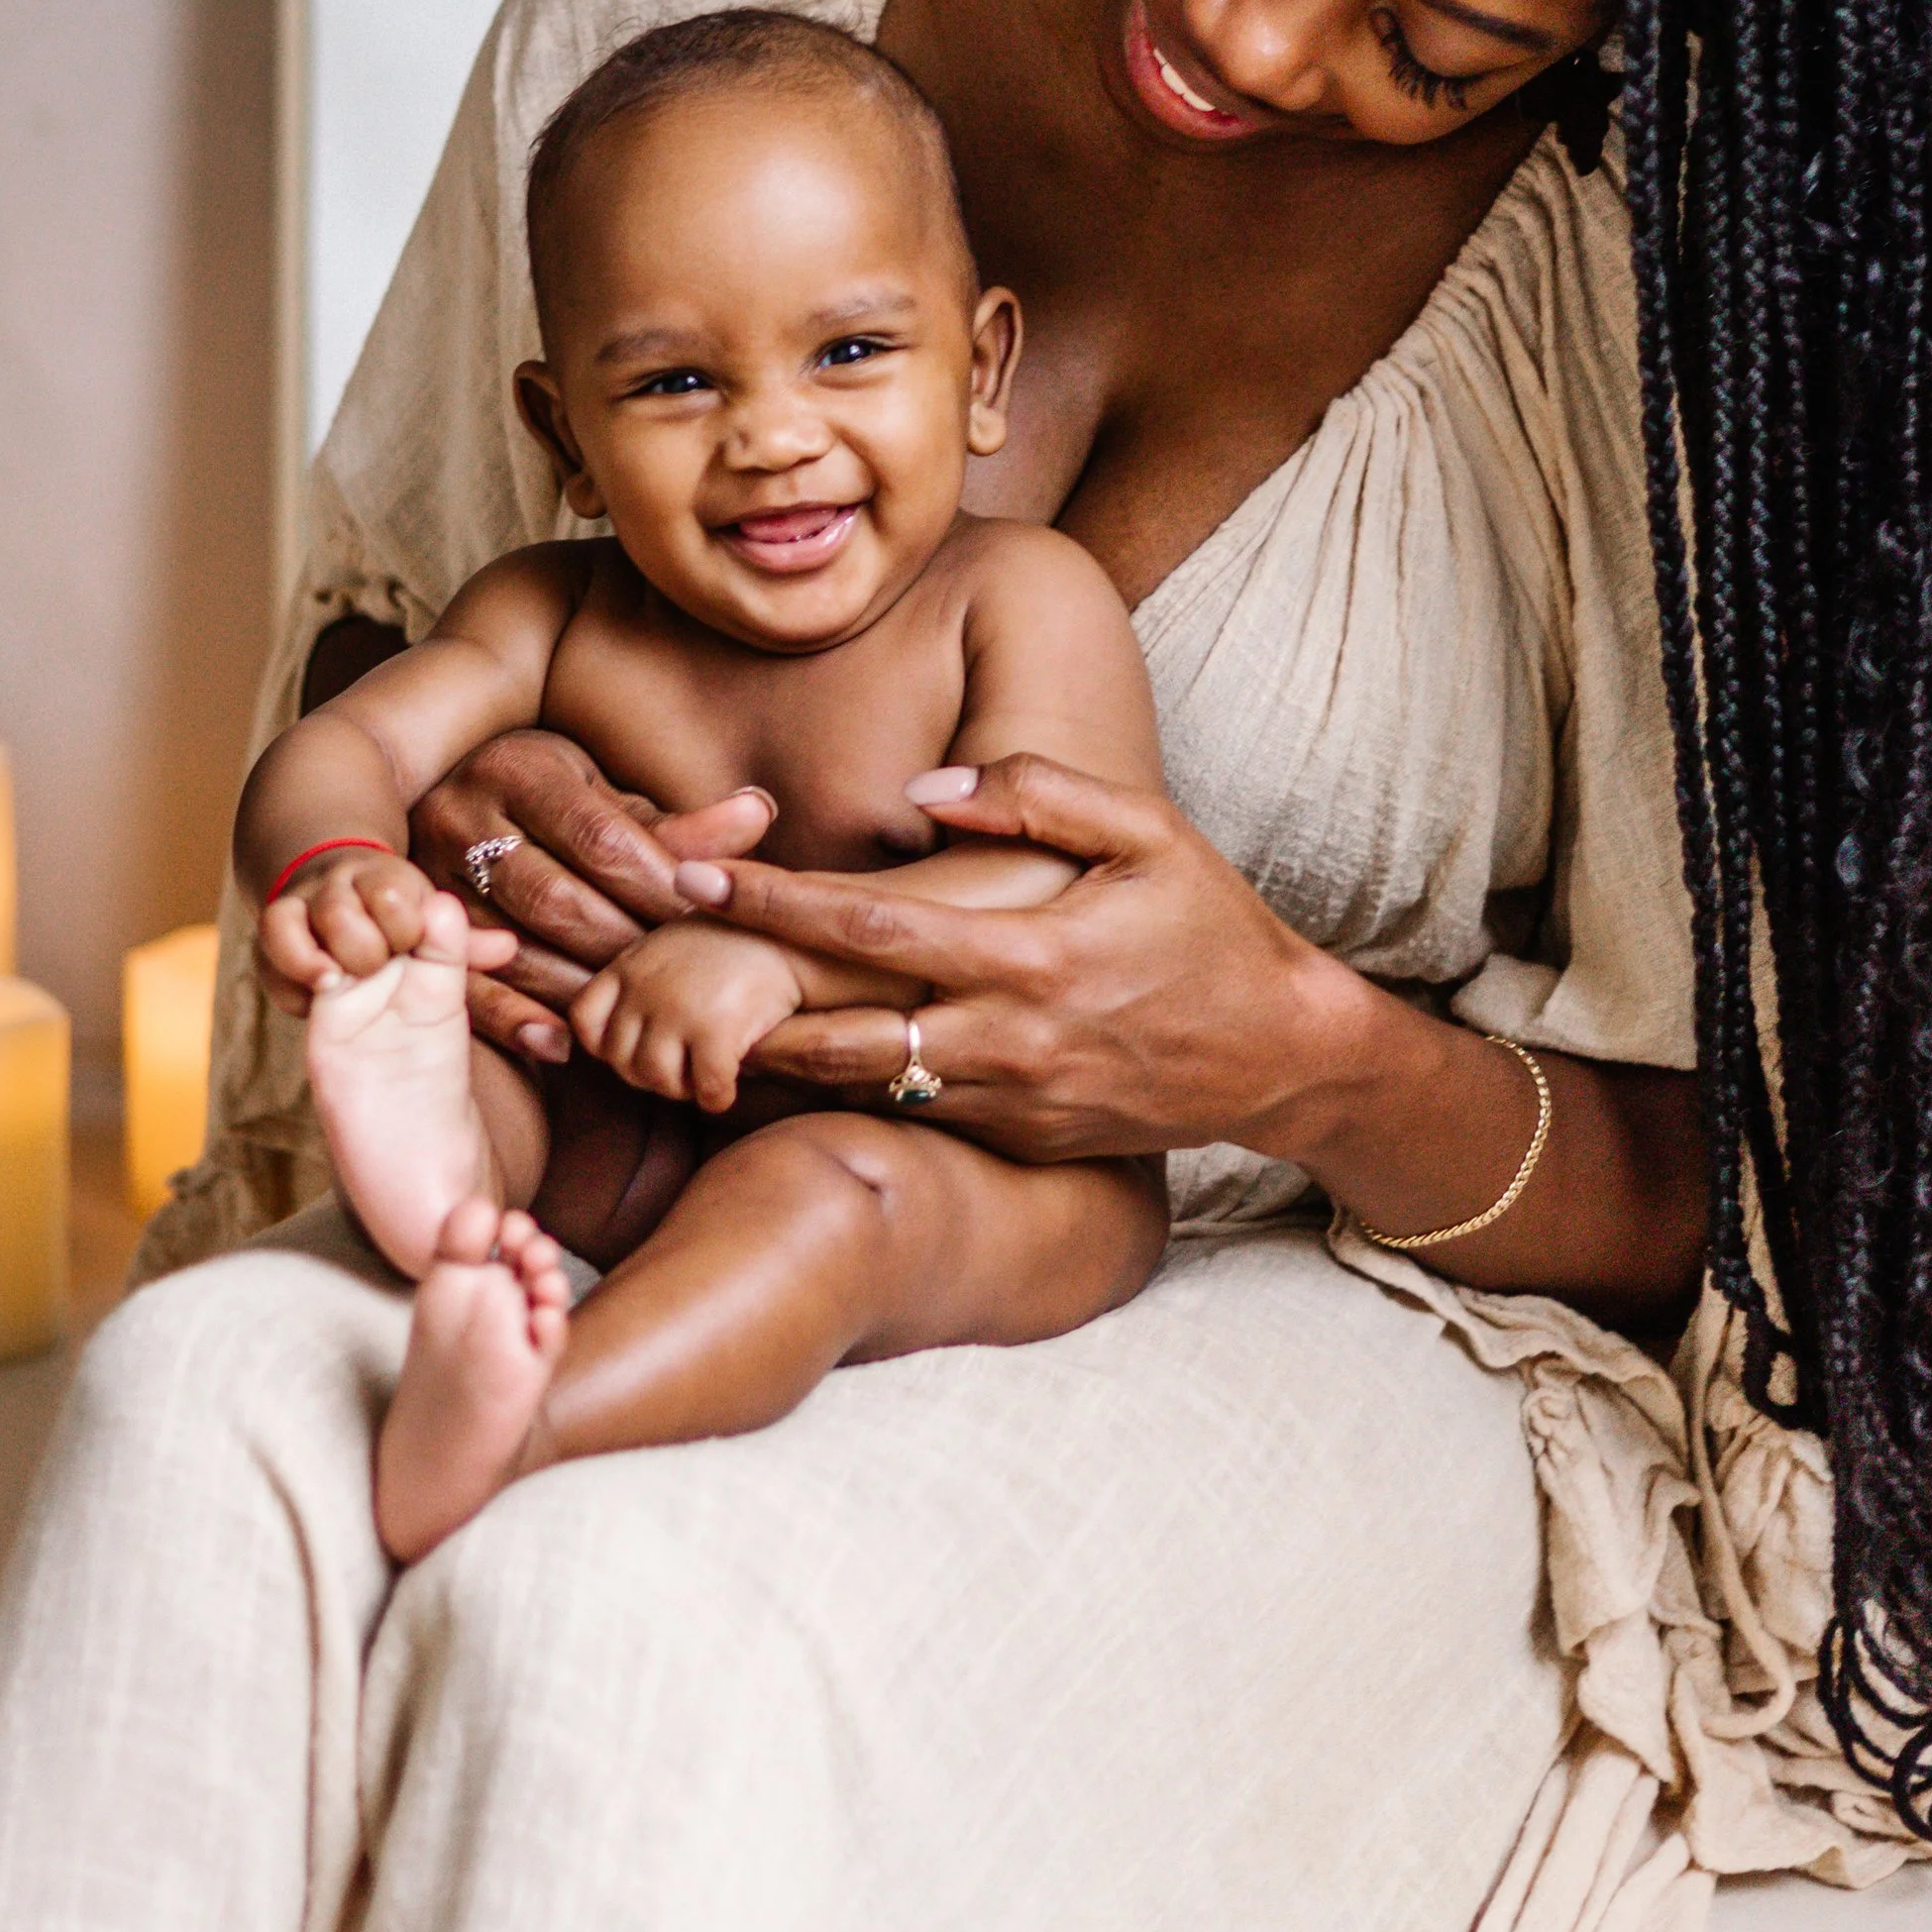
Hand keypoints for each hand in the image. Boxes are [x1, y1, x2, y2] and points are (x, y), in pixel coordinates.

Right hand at [256, 846, 520, 1016]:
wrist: (381, 1048)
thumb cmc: (418, 986)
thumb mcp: (443, 971)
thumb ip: (463, 955)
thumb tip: (506, 945)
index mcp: (393, 892)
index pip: (393, 890)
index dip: (405, 920)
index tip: (416, 946)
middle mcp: (346, 898)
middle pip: (339, 901)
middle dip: (363, 938)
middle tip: (383, 964)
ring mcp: (308, 924)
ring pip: (289, 916)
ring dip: (319, 952)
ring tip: (345, 979)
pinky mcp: (280, 958)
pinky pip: (272, 943)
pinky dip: (292, 966)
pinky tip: (321, 989)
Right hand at [406, 731, 777, 1062]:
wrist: (455, 793)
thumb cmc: (555, 801)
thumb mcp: (608, 797)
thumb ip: (676, 824)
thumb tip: (757, 814)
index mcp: (521, 768)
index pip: (602, 838)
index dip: (659, 886)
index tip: (707, 923)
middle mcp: (462, 813)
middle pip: (555, 896)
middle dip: (624, 943)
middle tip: (679, 982)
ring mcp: (428, 872)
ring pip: (511, 944)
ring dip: (580, 987)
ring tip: (636, 1018)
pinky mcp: (414, 925)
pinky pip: (462, 981)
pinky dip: (514, 1018)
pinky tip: (562, 1044)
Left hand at [568, 921, 803, 1112]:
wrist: (792, 932)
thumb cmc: (735, 944)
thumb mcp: (670, 949)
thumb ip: (642, 982)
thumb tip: (622, 1047)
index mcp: (629, 964)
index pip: (585, 1020)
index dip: (608, 1046)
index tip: (643, 1048)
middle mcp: (644, 986)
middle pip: (621, 1061)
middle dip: (651, 1075)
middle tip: (683, 1070)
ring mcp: (676, 1008)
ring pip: (657, 1081)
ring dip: (682, 1090)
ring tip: (703, 1076)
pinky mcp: (714, 1029)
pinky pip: (703, 1089)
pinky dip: (716, 1098)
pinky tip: (730, 1087)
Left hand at [683, 755, 1363, 1162]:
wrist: (1280, 1057)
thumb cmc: (1213, 927)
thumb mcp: (1148, 831)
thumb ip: (1036, 794)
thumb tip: (923, 792)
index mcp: (1031, 957)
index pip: (872, 930)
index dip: (775, 906)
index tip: (698, 879)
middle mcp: (1007, 1042)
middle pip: (835, 1030)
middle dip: (737, 997)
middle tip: (652, 964)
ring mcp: (1007, 1101)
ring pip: (856, 1088)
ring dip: (768, 1060)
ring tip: (686, 1022)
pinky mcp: (1014, 1138)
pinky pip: (903, 1114)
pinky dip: (833, 1093)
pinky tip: (773, 1065)